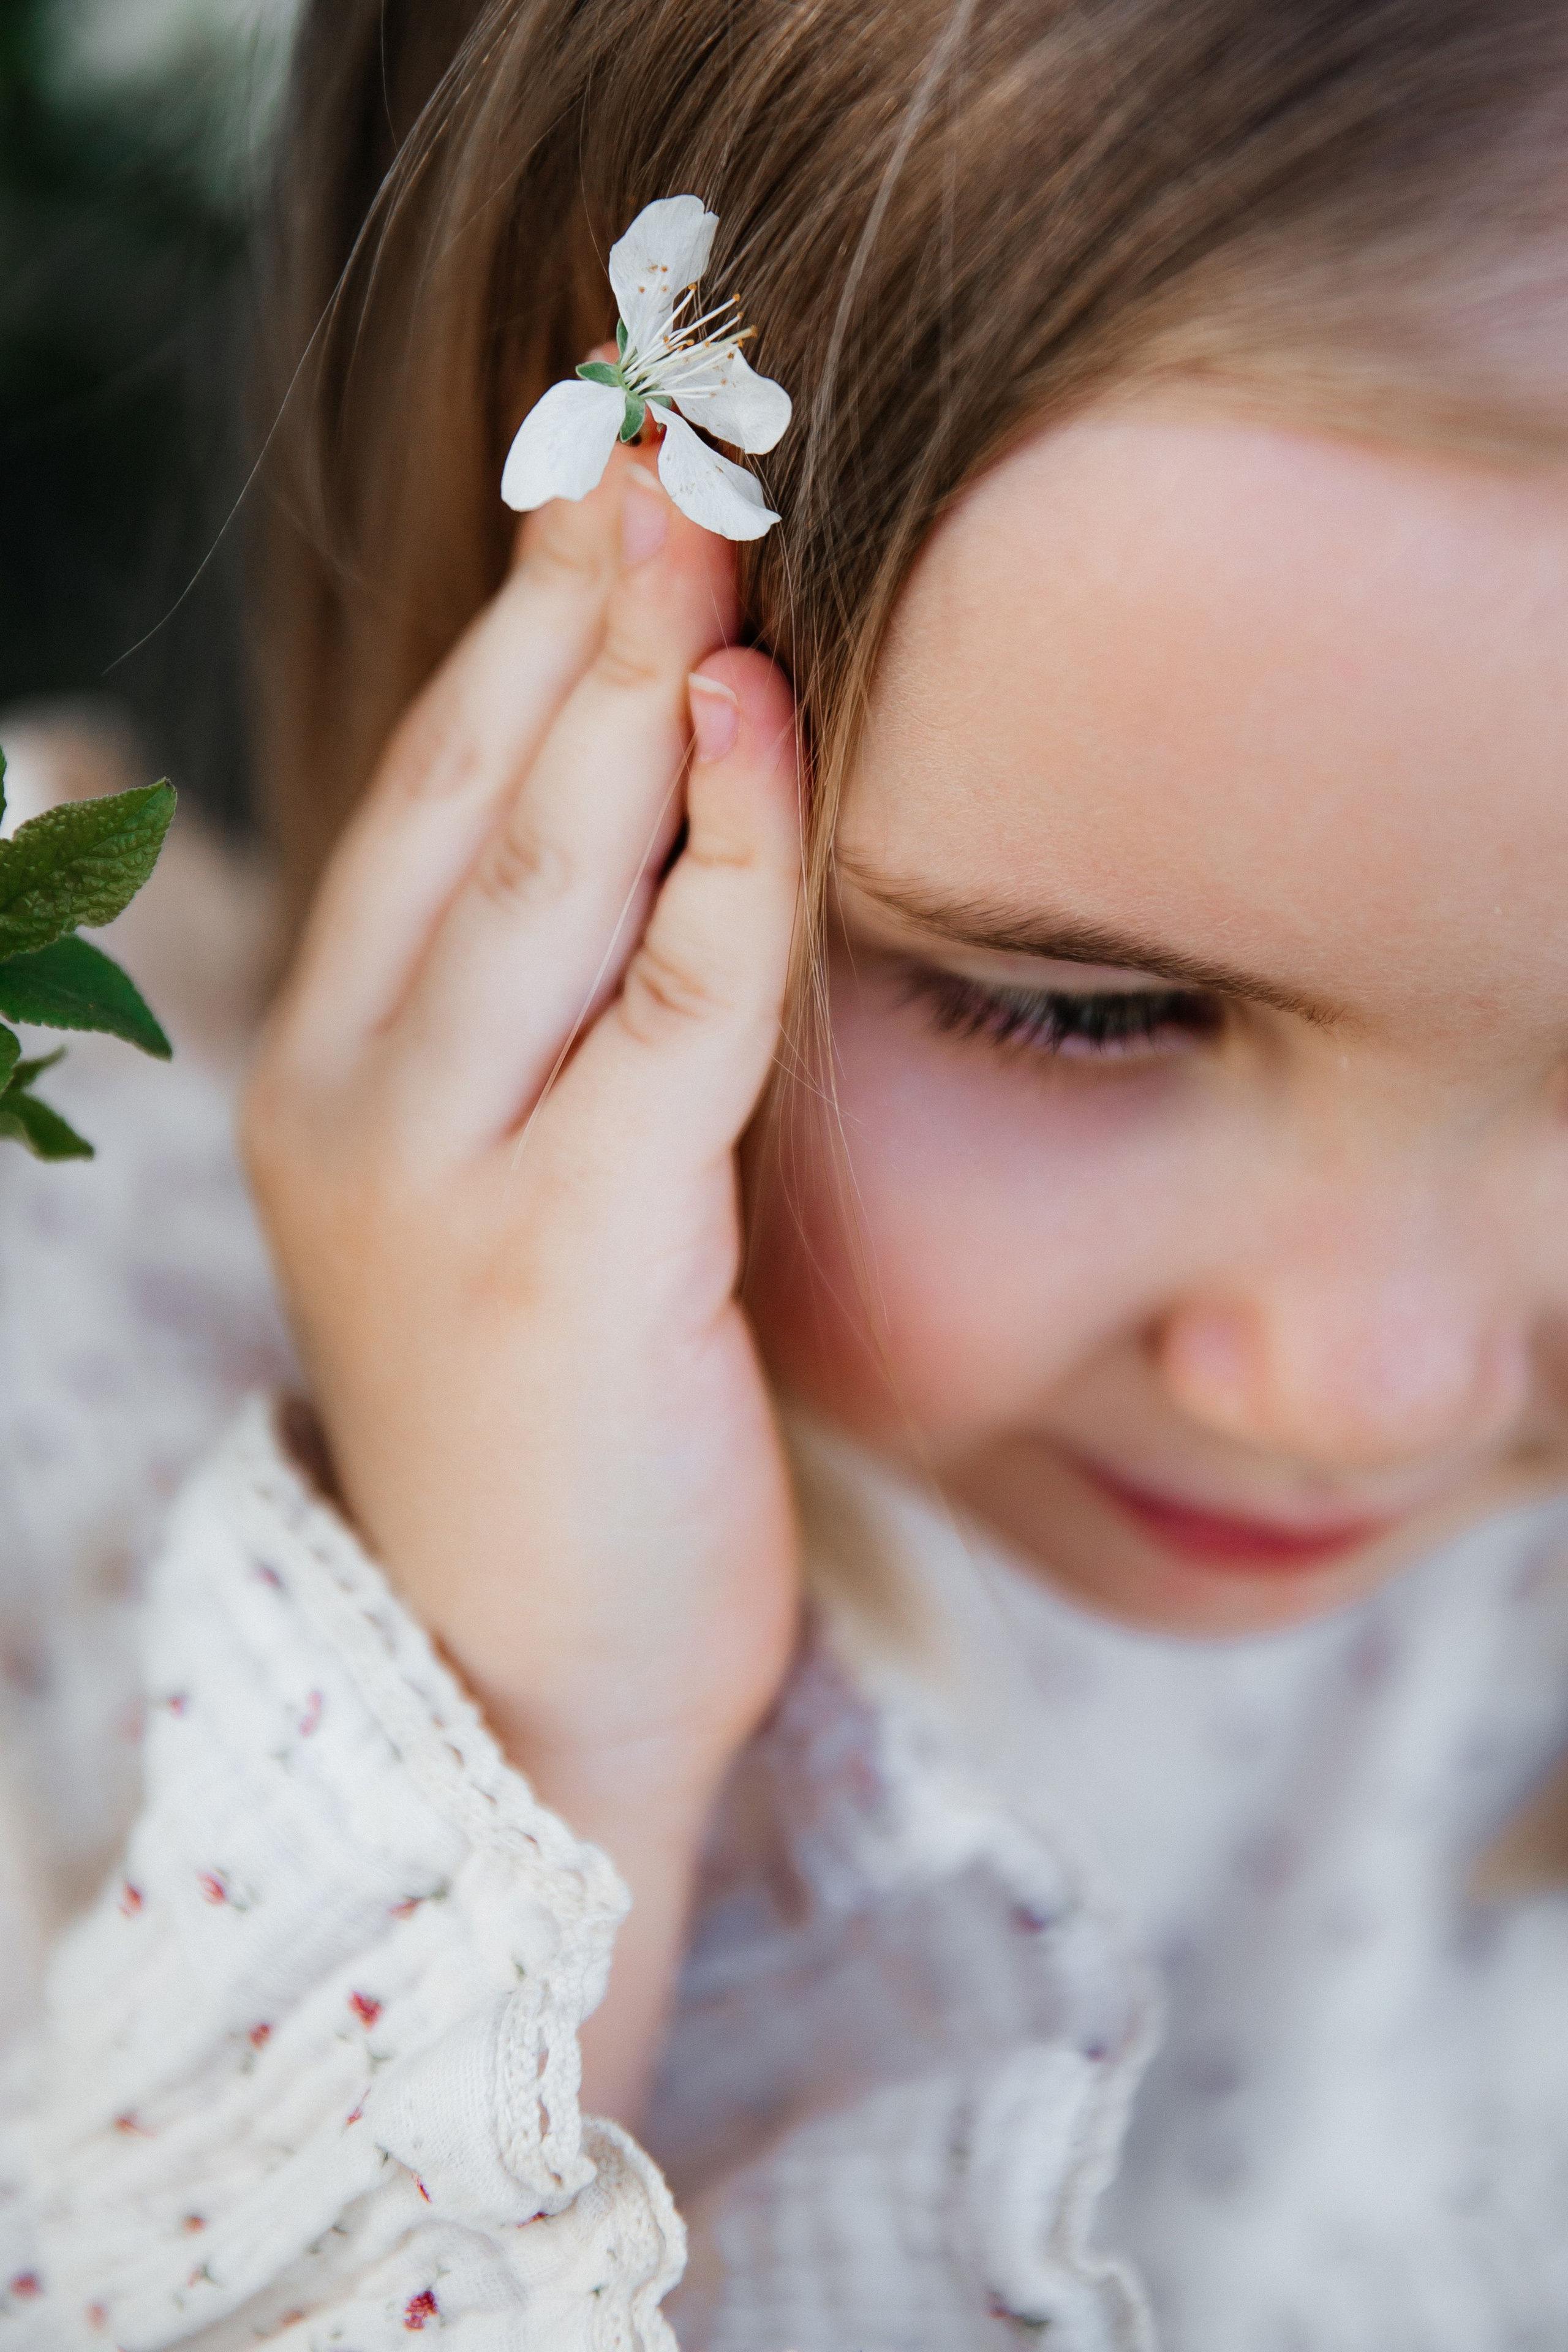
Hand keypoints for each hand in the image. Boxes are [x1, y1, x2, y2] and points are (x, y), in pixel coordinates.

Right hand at [243, 447, 801, 2114]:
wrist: (530, 1680)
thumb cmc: (562, 1426)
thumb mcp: (528, 1186)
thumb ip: (560, 1018)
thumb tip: (665, 829)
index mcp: (334, 1062)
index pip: (424, 794)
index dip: (519, 625)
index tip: (606, 483)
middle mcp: (350, 1091)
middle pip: (466, 794)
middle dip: (571, 605)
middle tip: (662, 438)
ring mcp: (435, 1171)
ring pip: (539, 868)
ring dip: (626, 679)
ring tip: (699, 520)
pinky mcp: (565, 1252)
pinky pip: (665, 1007)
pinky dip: (721, 854)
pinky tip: (759, 720)